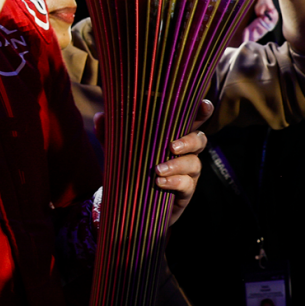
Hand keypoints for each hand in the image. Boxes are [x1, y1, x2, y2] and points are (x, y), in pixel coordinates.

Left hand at [90, 99, 211, 224]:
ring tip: (157, 170)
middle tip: (171, 146)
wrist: (130, 200)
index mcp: (172, 136)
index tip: (203, 105)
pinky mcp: (185, 192)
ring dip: (177, 165)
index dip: (201, 112)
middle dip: (190, 141)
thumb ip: (109, 133)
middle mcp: (185, 152)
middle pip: (200, 140)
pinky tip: (159, 183)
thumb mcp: (118, 148)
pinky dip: (174, 182)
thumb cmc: (130, 166)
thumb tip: (100, 116)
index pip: (191, 120)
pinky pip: (187, 185)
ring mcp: (187, 173)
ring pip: (194, 163)